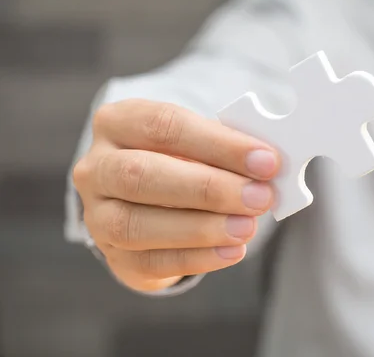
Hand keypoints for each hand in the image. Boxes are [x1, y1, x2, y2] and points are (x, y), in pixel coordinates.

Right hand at [73, 99, 279, 291]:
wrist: (149, 200)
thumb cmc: (180, 161)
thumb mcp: (197, 143)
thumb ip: (225, 150)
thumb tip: (267, 167)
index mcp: (118, 123)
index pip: (164, 125)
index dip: (219, 144)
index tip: (266, 161)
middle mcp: (96, 167)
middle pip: (142, 175)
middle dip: (208, 188)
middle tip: (259, 197)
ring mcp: (97, 214)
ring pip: (137, 224)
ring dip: (201, 228)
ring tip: (247, 227)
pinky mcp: (113, 255)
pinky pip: (150, 261)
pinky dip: (197, 258)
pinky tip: (232, 251)